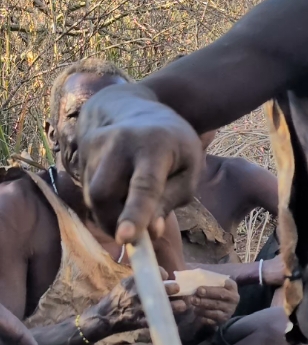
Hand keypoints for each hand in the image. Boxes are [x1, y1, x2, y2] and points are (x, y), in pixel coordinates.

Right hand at [77, 88, 202, 245]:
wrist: (134, 106)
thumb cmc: (172, 145)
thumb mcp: (189, 170)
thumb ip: (171, 201)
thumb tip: (152, 232)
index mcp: (155, 145)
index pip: (144, 185)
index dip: (134, 214)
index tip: (125, 238)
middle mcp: (119, 142)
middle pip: (103, 193)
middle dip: (112, 223)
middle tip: (130, 236)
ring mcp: (95, 145)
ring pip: (92, 197)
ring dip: (108, 215)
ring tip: (127, 210)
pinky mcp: (81, 151)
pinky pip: (87, 190)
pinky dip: (102, 203)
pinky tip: (116, 191)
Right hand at [90, 273, 188, 333]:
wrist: (106, 316)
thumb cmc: (117, 298)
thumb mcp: (125, 283)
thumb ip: (140, 278)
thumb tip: (157, 275)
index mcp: (135, 281)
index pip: (156, 273)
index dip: (163, 274)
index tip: (166, 277)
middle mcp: (139, 293)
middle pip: (164, 288)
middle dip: (173, 288)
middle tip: (177, 288)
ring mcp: (142, 308)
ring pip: (166, 305)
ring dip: (176, 305)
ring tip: (182, 304)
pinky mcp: (143, 321)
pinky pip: (159, 320)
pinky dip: (168, 318)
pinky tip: (173, 317)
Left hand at [186, 278, 238, 327]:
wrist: (222, 306)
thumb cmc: (215, 291)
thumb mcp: (215, 284)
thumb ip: (208, 281)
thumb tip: (193, 280)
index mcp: (232, 287)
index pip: (225, 285)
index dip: (211, 288)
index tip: (199, 289)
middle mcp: (234, 299)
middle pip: (220, 297)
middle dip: (206, 297)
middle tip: (193, 297)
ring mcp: (229, 311)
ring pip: (216, 309)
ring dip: (203, 307)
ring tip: (193, 304)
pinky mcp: (223, 320)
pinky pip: (213, 319)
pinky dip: (203, 316)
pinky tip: (196, 312)